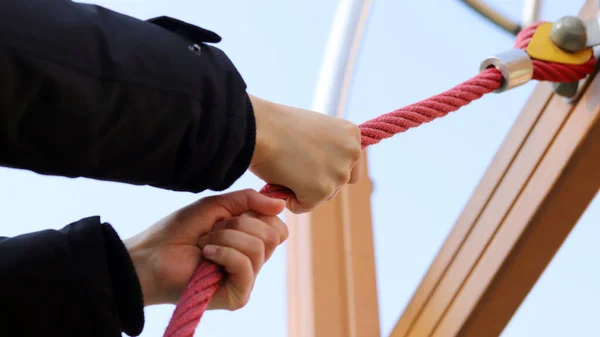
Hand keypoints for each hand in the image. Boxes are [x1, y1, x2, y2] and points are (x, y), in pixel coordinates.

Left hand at [124, 189, 287, 309]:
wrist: (151, 255)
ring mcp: (246, 279)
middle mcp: (252, 261)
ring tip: (205, 244)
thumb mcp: (217, 205)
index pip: (278, 227)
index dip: (258, 214)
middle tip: (213, 231)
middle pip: (273, 235)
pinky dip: (225, 254)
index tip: (231, 216)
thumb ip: (249, 200)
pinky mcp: (238, 296)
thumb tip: (282, 203)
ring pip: (259, 248)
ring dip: (226, 238)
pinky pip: (246, 266)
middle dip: (239, 224)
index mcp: (250, 240)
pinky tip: (206, 256)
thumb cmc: (179, 231)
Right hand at [249, 94, 362, 213]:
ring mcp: (338, 173)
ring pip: (323, 196)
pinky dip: (291, 201)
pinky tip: (281, 180)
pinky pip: (304, 206)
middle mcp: (352, 153)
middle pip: (338, 184)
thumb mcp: (314, 130)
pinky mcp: (321, 191)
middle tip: (294, 165)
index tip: (311, 164)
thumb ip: (328, 148)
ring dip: (304, 190)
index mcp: (351, 134)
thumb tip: (326, 170)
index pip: (351, 167)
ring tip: (287, 168)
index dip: (328, 169)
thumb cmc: (277, 126)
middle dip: (317, 181)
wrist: (259, 127)